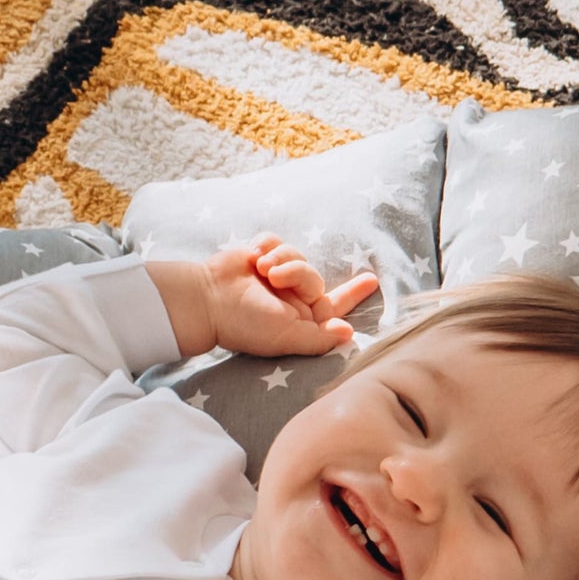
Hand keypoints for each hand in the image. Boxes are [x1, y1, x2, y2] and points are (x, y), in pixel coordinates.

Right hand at [204, 236, 379, 357]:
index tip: (372, 280)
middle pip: (314, 277)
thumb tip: (348, 334)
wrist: (206, 299)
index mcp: (299, 319)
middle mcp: (288, 298)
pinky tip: (252, 256)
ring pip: (297, 255)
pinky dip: (267, 245)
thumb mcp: (286, 336)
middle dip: (298, 273)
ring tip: (260, 268)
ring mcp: (273, 276)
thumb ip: (319, 338)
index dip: (353, 294)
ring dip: (281, 257)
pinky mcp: (258, 255)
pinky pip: (277, 240)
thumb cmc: (245, 323)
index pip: (333, 307)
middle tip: (275, 277)